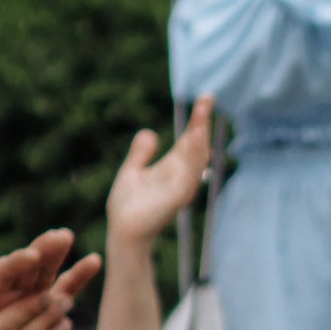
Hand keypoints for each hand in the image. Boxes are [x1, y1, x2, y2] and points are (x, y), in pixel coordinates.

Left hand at [0, 227, 92, 329]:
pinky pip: (63, 292)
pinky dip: (77, 280)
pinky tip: (94, 261)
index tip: (30, 254)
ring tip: (78, 243)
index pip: (3, 274)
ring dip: (63, 258)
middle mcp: (10, 290)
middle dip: (45, 251)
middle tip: (61, 236)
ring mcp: (29, 298)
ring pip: (48, 273)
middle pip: (29, 266)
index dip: (16, 264)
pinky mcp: (44, 308)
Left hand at [107, 99, 212, 247]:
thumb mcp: (132, 172)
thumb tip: (149, 132)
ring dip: (200, 137)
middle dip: (202, 122)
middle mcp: (181, 175)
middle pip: (197, 145)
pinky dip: (193, 159)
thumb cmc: (128, 207)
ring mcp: (181, 187)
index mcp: (172, 167)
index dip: (197, 120)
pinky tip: (194, 141)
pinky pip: (189, 176)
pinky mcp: (176, 199)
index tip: (205, 98)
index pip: (189, 139)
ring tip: (202, 115)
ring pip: (196, 158)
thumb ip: (141, 154)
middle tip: (207, 97)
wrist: (123, 232)